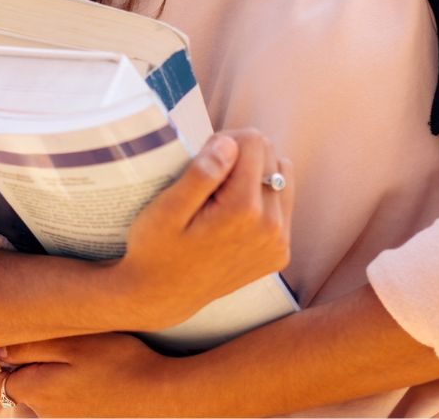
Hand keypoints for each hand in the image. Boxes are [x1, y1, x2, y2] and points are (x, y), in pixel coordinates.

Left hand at [0, 333, 169, 417]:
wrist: (162, 396)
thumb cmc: (119, 362)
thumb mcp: (72, 342)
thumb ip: (29, 347)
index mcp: (35, 391)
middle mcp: (44, 413)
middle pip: (12, 392)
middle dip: (13, 371)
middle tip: (24, 345)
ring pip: (36, 399)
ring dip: (38, 379)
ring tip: (59, 355)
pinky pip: (58, 405)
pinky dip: (58, 391)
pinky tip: (80, 374)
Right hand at [108, 128, 293, 329]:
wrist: (163, 296)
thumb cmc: (156, 248)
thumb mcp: (166, 209)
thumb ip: (201, 174)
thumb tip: (230, 145)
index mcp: (244, 210)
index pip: (255, 142)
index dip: (225, 142)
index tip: (202, 161)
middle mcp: (271, 227)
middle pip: (272, 156)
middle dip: (240, 157)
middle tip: (207, 179)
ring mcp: (279, 243)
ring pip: (282, 176)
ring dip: (254, 175)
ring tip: (221, 195)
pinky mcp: (279, 253)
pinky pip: (282, 204)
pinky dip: (261, 199)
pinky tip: (232, 214)